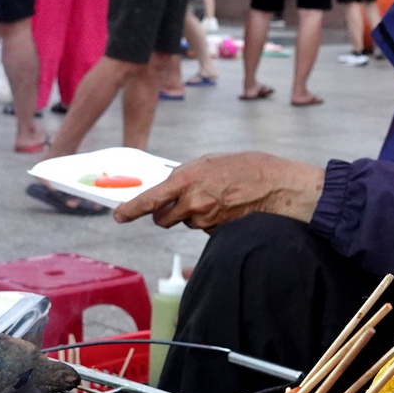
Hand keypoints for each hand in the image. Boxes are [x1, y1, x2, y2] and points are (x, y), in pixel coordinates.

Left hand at [114, 152, 325, 230]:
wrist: (274, 185)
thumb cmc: (243, 167)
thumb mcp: (208, 163)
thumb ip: (185, 176)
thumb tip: (168, 189)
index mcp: (186, 179)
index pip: (150, 200)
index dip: (131, 209)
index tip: (119, 215)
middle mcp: (192, 201)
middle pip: (163, 219)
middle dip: (164, 214)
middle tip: (177, 202)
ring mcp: (205, 218)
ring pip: (185, 223)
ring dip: (191, 214)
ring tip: (214, 197)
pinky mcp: (216, 230)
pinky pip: (203, 228)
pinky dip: (208, 220)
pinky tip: (224, 206)